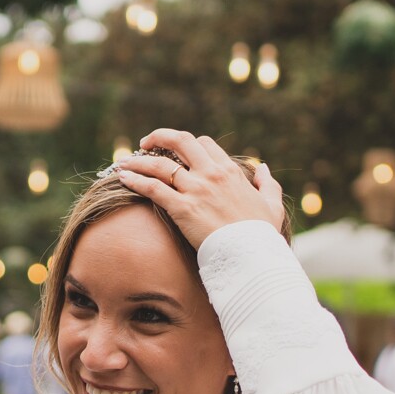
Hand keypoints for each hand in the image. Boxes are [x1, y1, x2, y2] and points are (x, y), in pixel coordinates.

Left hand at [113, 129, 284, 248]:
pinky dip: (135, 181)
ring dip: (139, 161)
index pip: (205, 143)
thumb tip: (263, 168)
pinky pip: (152, 188)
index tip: (175, 150)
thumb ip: (268, 184)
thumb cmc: (263, 235)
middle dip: (159, 137)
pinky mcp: (182, 208)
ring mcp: (196, 190)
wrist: (252, 256)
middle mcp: (211, 174)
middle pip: (180, 141)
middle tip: (145, 144)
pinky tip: (123, 179)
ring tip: (124, 162)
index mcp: (230, 171)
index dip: (188, 144)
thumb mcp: (272, 205)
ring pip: (160, 164)